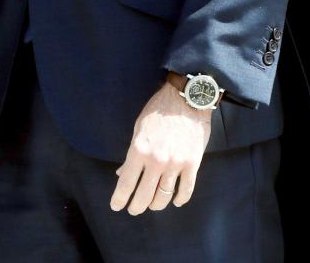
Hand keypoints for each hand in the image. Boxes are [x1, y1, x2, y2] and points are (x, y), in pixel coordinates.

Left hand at [109, 77, 211, 214]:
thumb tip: (121, 173)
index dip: (120, 198)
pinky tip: (175, 201)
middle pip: (144, 194)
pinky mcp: (193, 163)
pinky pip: (186, 189)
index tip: (116, 206)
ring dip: (156, 205)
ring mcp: (176, 163)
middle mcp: (156, 160)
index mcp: (139, 149)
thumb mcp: (138, 128)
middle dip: (136, 206)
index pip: (126, 182)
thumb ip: (131, 153)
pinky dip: (180, 199)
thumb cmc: (159, 110)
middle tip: (133, 210)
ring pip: (164, 195)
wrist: (187, 99)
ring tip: (152, 206)